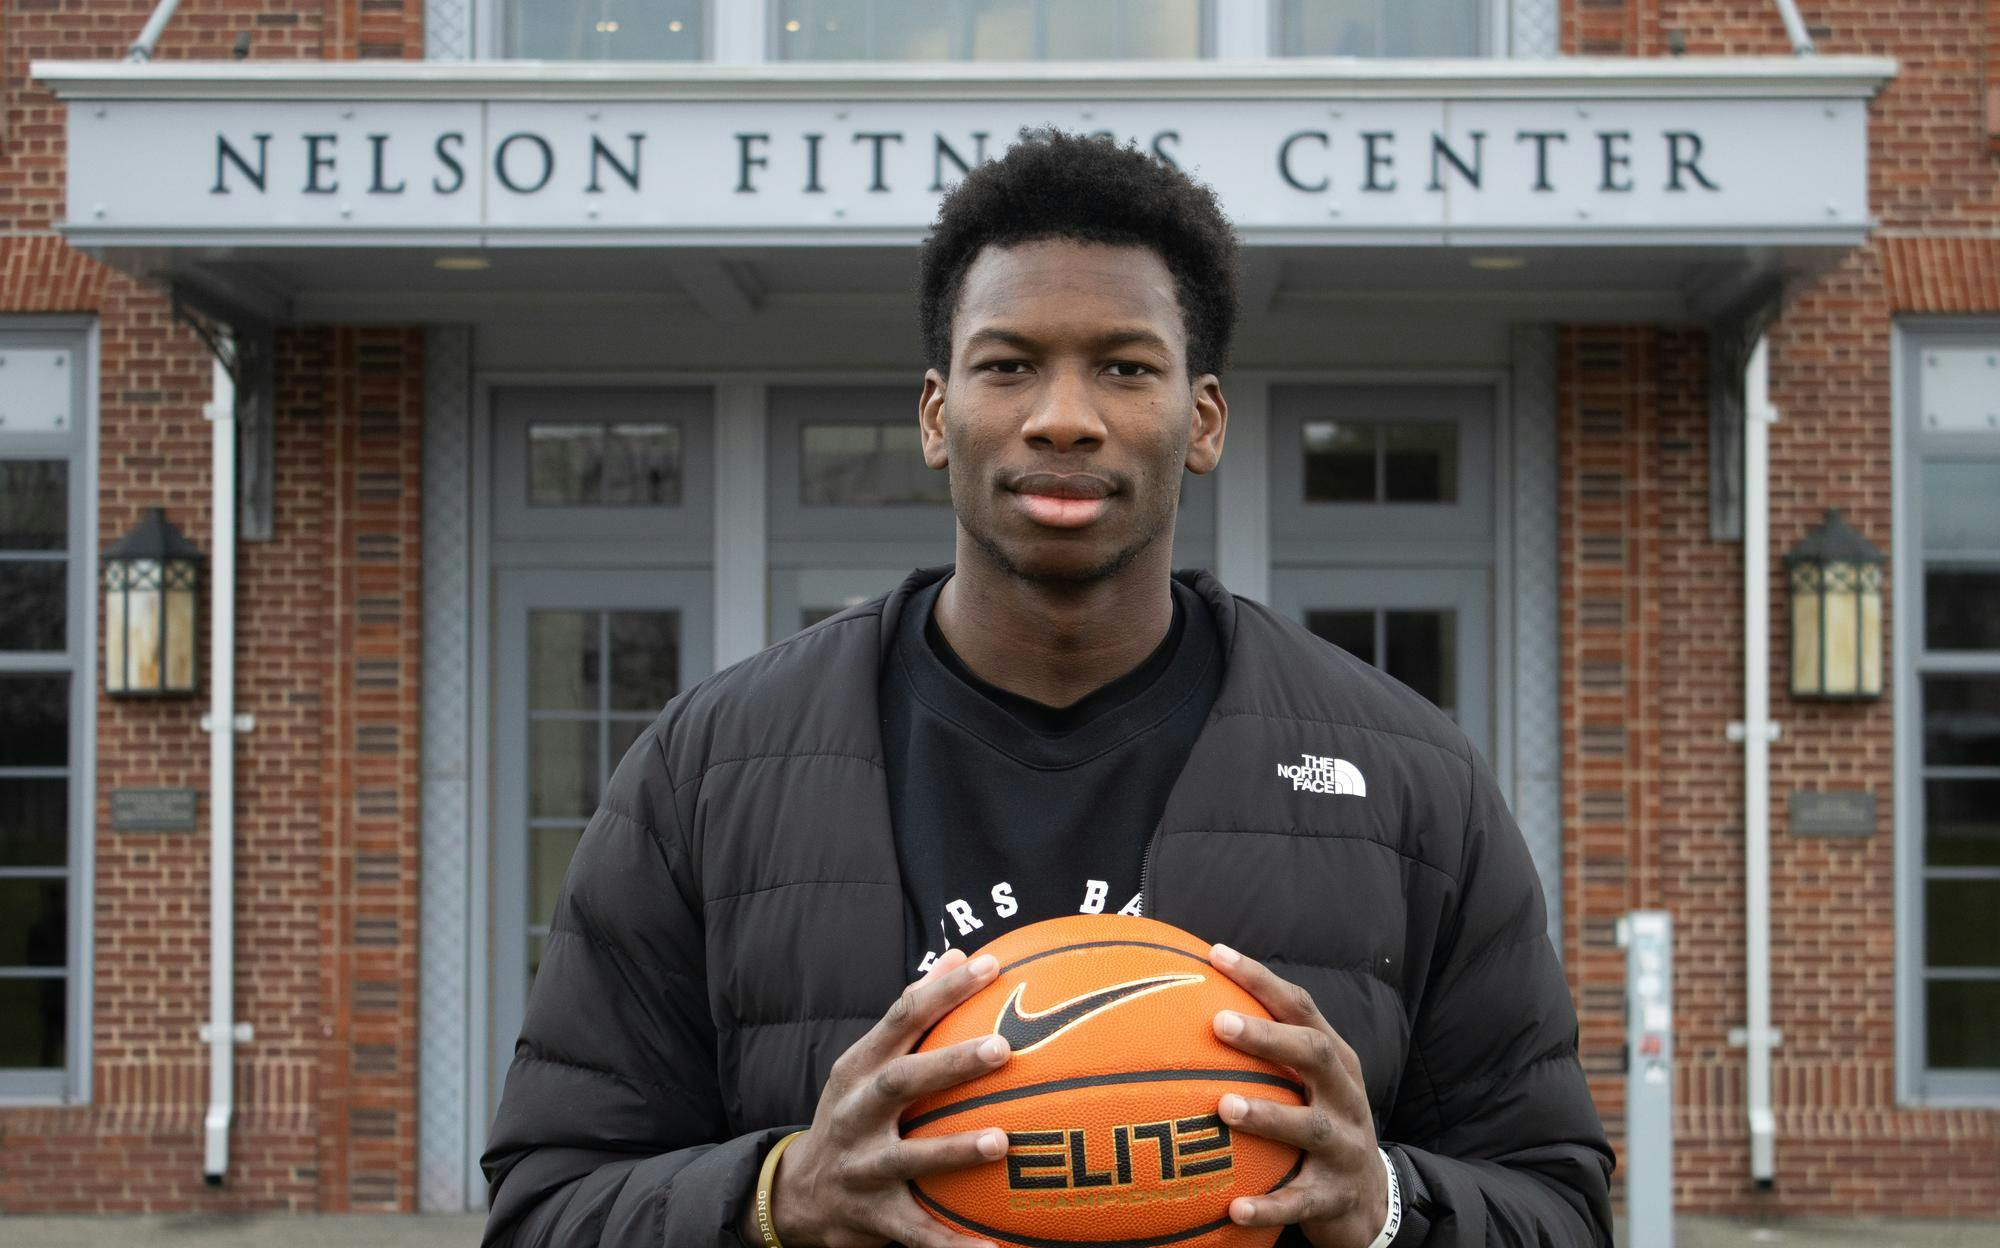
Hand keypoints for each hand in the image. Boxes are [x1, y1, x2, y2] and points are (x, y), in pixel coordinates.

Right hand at [745, 948, 1012, 1247]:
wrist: (799, 1193)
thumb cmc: (854, 1113)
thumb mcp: (868, 1061)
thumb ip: (911, 1012)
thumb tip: (957, 955)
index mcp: (859, 1067)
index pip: (901, 1017)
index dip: (943, 990)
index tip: (990, 966)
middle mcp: (855, 1113)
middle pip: (901, 1082)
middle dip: (949, 1064)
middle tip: (1002, 1047)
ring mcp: (862, 1167)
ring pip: (908, 1158)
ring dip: (954, 1151)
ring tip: (1002, 1141)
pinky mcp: (873, 1217)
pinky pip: (919, 1233)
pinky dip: (954, 1245)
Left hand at [1207, 943, 1387, 1247]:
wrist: (1369, 1199)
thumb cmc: (1317, 1123)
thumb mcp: (1305, 1083)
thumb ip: (1264, 1049)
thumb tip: (1184, 1004)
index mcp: (1335, 1061)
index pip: (1300, 1007)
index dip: (1260, 979)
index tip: (1215, 955)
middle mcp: (1345, 1096)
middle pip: (1315, 1054)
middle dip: (1269, 1037)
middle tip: (1220, 1023)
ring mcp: (1345, 1147)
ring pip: (1311, 1128)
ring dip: (1269, 1116)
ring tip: (1225, 1107)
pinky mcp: (1334, 1197)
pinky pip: (1300, 1202)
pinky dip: (1269, 1206)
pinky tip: (1234, 1208)